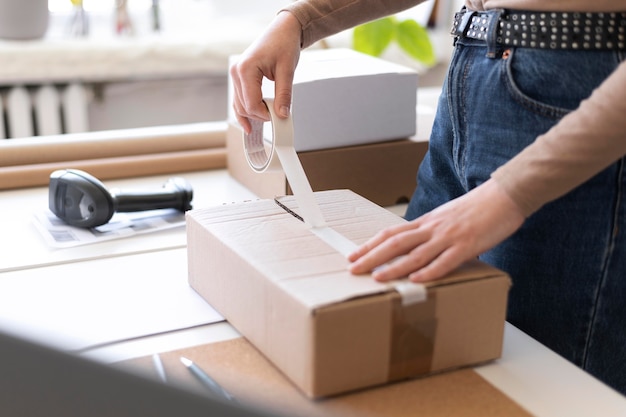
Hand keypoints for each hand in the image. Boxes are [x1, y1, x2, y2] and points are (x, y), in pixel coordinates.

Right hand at [229, 11, 301, 132]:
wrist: (283, 30)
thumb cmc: (284, 44)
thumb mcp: (287, 71)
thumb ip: (284, 94)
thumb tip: (282, 115)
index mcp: (246, 69)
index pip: (251, 103)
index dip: (265, 114)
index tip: (279, 116)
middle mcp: (236, 71)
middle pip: (244, 106)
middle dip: (260, 115)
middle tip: (278, 115)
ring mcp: (236, 74)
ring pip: (239, 105)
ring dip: (253, 114)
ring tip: (269, 118)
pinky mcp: (239, 77)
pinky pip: (239, 99)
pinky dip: (245, 111)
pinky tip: (249, 125)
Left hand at [348, 179, 525, 281]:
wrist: (505, 195)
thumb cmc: (477, 209)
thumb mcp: (447, 218)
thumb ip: (431, 232)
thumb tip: (415, 249)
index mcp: (426, 222)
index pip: (391, 233)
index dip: (370, 245)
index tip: (353, 255)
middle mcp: (432, 228)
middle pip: (395, 243)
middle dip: (372, 257)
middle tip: (353, 268)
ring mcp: (449, 236)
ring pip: (416, 253)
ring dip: (395, 267)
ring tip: (377, 278)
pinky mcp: (468, 245)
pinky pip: (445, 260)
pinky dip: (430, 271)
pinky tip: (417, 280)